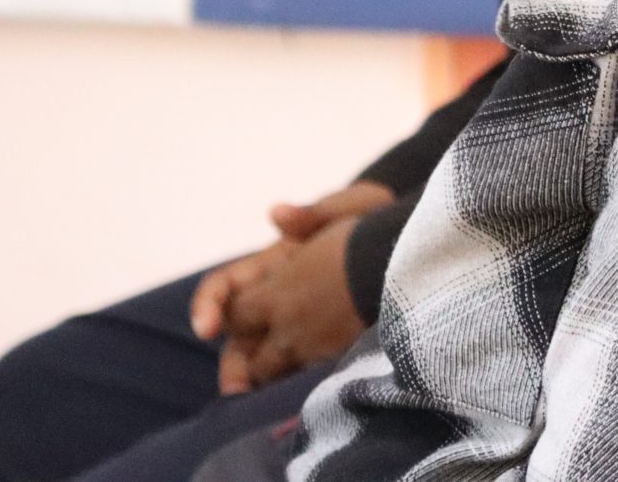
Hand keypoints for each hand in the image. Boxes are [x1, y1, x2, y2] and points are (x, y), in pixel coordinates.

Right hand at [189, 181, 392, 393]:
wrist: (410, 241)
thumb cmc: (375, 218)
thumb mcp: (352, 206)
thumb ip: (315, 213)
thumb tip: (276, 213)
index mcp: (273, 267)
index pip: (224, 288)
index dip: (209, 305)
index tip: (207, 328)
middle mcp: (279, 302)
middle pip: (239, 339)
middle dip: (233, 366)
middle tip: (237, 392)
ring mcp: (302, 328)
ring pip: (264, 364)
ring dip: (258, 386)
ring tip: (259, 410)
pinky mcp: (329, 348)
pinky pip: (303, 373)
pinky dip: (297, 389)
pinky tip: (304, 404)